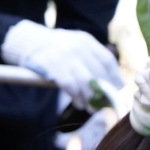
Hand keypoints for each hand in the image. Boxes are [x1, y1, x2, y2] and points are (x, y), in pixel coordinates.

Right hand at [1, 20, 123, 110]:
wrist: (31, 43)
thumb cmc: (59, 50)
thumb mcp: (77, 46)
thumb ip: (92, 60)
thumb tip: (114, 84)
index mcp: (87, 41)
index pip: (107, 60)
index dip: (114, 77)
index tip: (118, 89)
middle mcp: (78, 47)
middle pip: (98, 72)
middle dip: (105, 91)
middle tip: (107, 104)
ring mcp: (65, 56)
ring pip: (86, 81)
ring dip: (91, 98)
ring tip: (93, 108)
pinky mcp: (52, 66)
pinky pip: (69, 85)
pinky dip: (76, 97)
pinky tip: (79, 103)